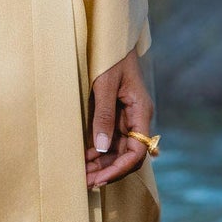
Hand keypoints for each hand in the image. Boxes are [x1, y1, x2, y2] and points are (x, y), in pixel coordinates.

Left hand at [84, 49, 153, 189]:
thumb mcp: (103, 85)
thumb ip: (103, 115)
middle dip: (108, 171)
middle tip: (85, 182)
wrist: (110, 39)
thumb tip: (103, 148)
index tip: (99, 178)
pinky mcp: (116, 115)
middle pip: (128, 155)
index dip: (119, 169)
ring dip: (102, 164)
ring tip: (81, 175)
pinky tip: (83, 159)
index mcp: (141, 111)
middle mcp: (137, 118)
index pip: (137, 151)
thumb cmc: (109, 57)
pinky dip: (98, 151)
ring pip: (118, 150)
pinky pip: (111, 139)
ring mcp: (127, 118)